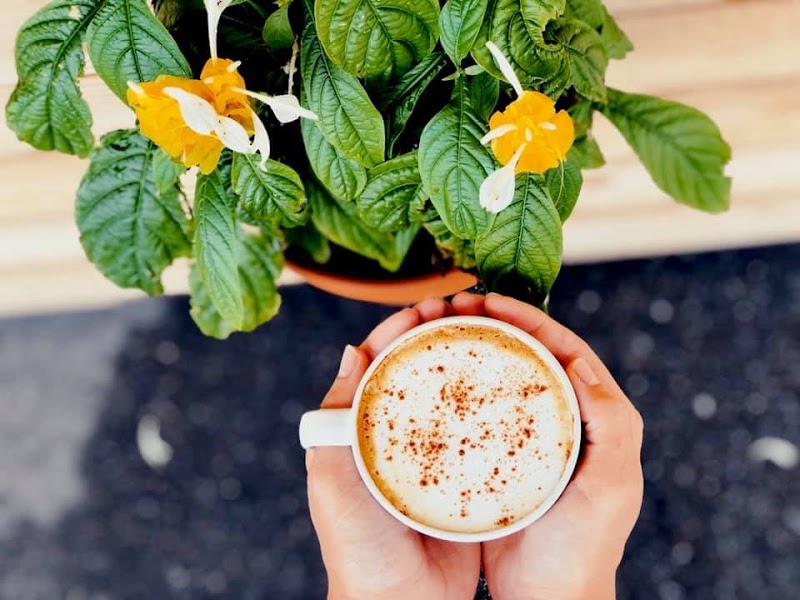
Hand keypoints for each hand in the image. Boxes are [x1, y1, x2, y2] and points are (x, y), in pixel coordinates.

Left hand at [305, 298, 480, 599]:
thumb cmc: (357, 549)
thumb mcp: (333, 483)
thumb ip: (334, 422)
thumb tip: (351, 350)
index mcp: (363, 429)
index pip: (380, 363)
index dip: (400, 329)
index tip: (429, 306)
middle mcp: (399, 435)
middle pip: (422, 370)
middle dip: (442, 335)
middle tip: (471, 312)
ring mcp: (435, 453)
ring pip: (455, 395)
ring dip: (472, 362)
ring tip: (499, 335)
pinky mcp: (466, 476)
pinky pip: (481, 431)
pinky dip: (494, 405)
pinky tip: (517, 387)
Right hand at [450, 293, 643, 599]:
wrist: (548, 598)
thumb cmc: (584, 547)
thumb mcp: (612, 486)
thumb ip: (612, 425)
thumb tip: (582, 363)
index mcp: (596, 416)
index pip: (564, 349)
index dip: (530, 318)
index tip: (491, 301)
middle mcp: (563, 419)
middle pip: (528, 354)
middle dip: (495, 323)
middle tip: (455, 306)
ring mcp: (528, 436)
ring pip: (502, 376)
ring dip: (474, 347)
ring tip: (438, 329)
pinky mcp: (499, 455)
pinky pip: (480, 409)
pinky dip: (461, 387)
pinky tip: (432, 378)